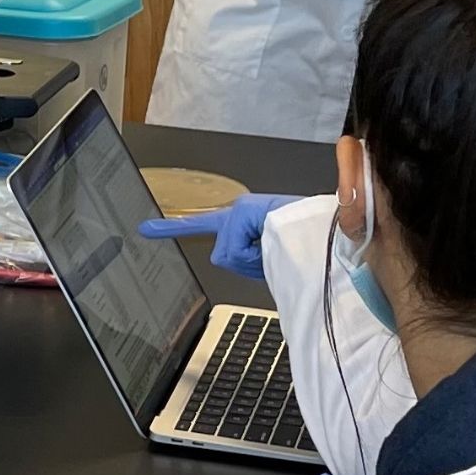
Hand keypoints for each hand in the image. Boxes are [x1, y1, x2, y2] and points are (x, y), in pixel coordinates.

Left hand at [138, 193, 299, 279]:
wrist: (331, 236)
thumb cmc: (308, 247)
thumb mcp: (271, 260)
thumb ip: (247, 261)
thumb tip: (232, 264)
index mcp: (240, 222)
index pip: (200, 224)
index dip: (173, 227)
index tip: (144, 229)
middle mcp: (236, 212)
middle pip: (221, 258)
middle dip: (246, 265)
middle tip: (272, 254)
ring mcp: (239, 209)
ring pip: (228, 256)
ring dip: (254, 262)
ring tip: (277, 248)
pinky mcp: (242, 211)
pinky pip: (236, 250)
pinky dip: (255, 256)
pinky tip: (272, 243)